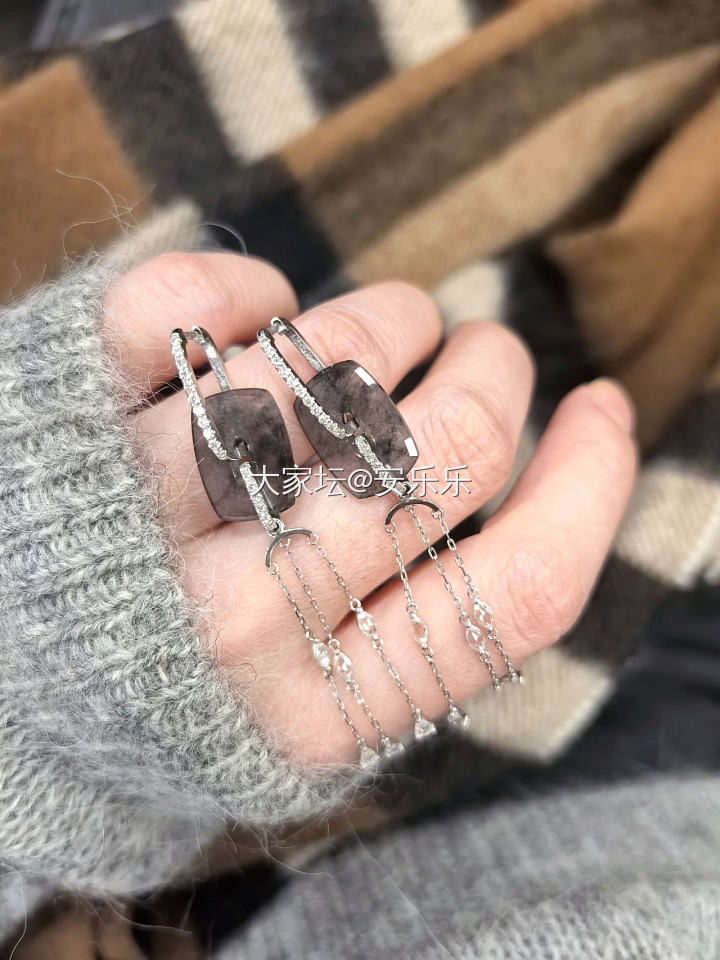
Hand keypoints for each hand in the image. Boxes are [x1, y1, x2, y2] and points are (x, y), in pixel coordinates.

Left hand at [105, 252, 636, 764]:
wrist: (25, 682)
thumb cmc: (197, 678)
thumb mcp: (329, 702)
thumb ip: (439, 617)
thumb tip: (578, 433)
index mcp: (321, 713)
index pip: (520, 590)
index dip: (592, 483)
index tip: (603, 408)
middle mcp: (235, 624)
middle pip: (443, 451)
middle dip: (493, 372)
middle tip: (481, 356)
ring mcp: (144, 515)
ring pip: (329, 361)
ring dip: (387, 316)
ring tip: (384, 331)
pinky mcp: (70, 421)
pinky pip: (183, 303)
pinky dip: (245, 284)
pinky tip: (264, 315)